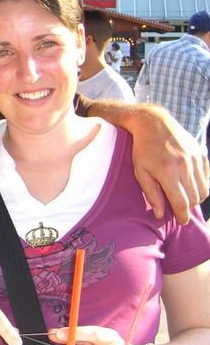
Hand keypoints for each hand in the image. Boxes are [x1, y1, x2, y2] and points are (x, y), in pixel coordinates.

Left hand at [129, 106, 208, 222]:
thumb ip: (151, 194)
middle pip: (194, 199)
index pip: (181, 203)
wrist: (154, 124)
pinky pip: (207, 178)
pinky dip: (202, 185)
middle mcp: (184, 166)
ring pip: (204, 190)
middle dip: (187, 207)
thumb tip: (160, 214)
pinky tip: (191, 185)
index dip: (182, 216)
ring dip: (196, 198)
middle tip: (179, 208)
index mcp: (167, 172)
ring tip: (184, 196)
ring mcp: (195, 159)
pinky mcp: (201, 154)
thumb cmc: (143, 150)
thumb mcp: (140, 172)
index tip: (181, 220)